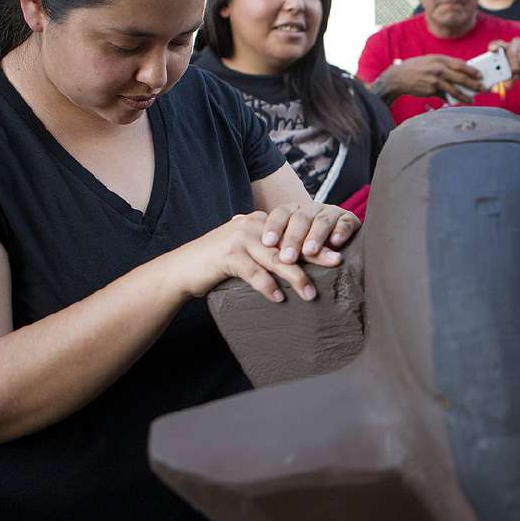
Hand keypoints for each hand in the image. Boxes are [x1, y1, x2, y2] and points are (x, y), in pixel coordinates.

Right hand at [172, 211, 338, 301]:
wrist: (182, 269)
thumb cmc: (218, 264)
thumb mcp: (245, 250)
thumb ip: (267, 249)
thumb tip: (297, 261)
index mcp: (259, 222)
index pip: (293, 232)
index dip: (316, 242)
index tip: (337, 251)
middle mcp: (252, 226)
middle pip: (289, 242)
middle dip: (315, 254)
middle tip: (337, 263)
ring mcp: (239, 239)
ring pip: (275, 258)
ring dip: (295, 277)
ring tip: (310, 293)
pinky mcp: (228, 256)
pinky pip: (253, 272)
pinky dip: (267, 286)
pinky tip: (278, 298)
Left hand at [260, 202, 359, 265]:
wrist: (339, 241)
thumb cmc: (306, 249)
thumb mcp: (291, 246)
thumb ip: (277, 248)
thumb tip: (256, 253)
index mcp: (294, 212)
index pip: (281, 214)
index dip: (274, 227)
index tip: (267, 242)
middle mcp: (312, 209)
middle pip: (300, 219)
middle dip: (293, 238)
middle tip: (287, 257)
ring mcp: (331, 213)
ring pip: (322, 221)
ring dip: (315, 236)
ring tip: (309, 252)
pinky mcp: (350, 220)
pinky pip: (346, 222)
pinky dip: (340, 231)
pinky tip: (335, 243)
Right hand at [376, 54, 482, 100]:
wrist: (398, 77)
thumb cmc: (415, 69)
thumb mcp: (430, 61)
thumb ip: (443, 67)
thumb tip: (458, 76)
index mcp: (439, 58)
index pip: (460, 64)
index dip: (472, 70)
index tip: (481, 75)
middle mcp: (438, 68)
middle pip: (461, 77)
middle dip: (474, 83)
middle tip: (483, 88)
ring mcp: (435, 79)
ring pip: (455, 89)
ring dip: (465, 96)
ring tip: (472, 100)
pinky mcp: (431, 89)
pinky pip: (445, 96)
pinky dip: (452, 100)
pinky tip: (458, 102)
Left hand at [491, 38, 519, 81]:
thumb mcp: (513, 75)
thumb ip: (506, 80)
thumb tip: (502, 87)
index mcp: (507, 48)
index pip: (498, 44)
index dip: (494, 45)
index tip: (491, 50)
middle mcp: (516, 43)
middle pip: (512, 52)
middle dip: (514, 67)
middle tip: (516, 77)